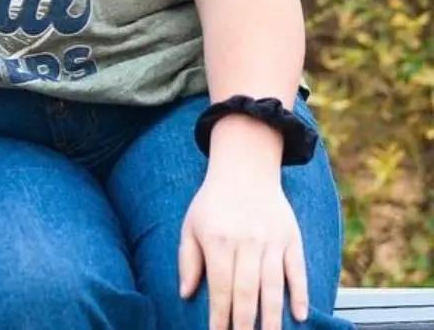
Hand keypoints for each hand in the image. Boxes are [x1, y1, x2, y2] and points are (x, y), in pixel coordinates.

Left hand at [179, 169, 308, 329]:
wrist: (244, 169)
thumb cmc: (213, 202)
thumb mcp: (191, 224)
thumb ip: (187, 259)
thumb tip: (185, 293)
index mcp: (218, 240)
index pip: (220, 288)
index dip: (220, 316)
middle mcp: (246, 242)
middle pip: (247, 293)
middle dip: (245, 324)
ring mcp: (271, 241)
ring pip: (273, 287)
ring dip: (272, 317)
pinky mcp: (291, 238)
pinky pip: (297, 271)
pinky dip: (300, 294)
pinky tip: (299, 316)